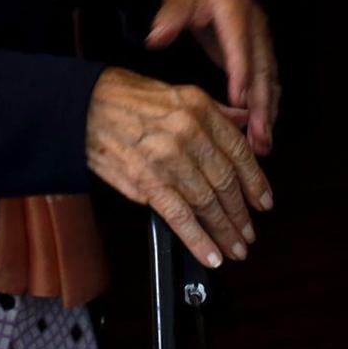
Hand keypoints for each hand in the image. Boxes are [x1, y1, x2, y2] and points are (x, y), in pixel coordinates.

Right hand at [85, 68, 274, 268]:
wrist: (84, 108)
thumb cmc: (128, 98)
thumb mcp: (178, 93)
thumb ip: (216, 111)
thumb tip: (244, 121)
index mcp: (200, 109)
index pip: (239, 151)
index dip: (256, 181)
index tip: (264, 201)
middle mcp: (190, 133)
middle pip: (226, 182)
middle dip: (241, 214)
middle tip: (249, 233)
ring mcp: (169, 160)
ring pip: (208, 203)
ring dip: (225, 231)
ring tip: (235, 247)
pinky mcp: (147, 183)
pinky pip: (180, 218)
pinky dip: (198, 241)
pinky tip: (211, 255)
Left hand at [147, 0, 280, 154]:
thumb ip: (169, 17)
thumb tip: (155, 38)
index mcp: (236, 10)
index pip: (240, 44)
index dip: (241, 72)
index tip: (239, 101)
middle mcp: (256, 26)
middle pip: (262, 68)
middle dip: (261, 104)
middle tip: (259, 136)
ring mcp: (263, 41)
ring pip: (269, 80)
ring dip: (268, 113)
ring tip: (263, 145)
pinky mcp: (262, 55)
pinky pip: (268, 84)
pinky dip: (267, 109)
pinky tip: (262, 134)